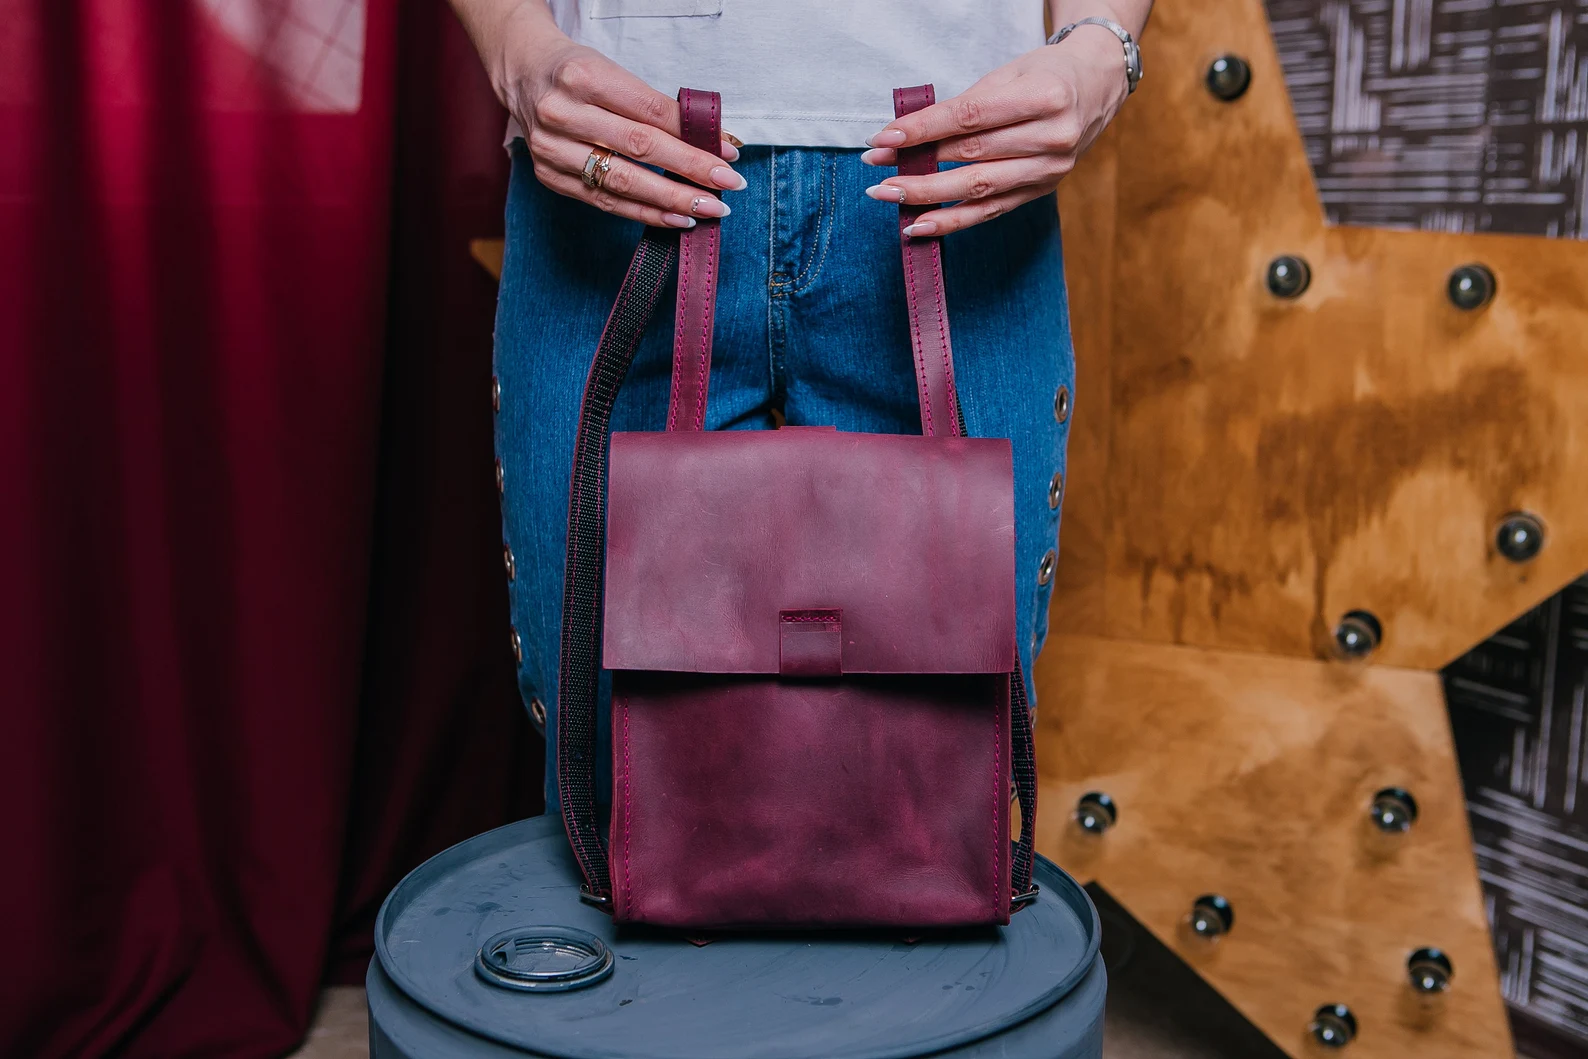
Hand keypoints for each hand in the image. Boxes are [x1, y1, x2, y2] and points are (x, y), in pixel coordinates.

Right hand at [488, 5, 744, 227]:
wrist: (522, 74)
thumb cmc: (578, 72)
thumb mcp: (614, 72)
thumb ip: (658, 107)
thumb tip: (714, 142)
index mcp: (583, 77)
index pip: (650, 111)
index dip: (692, 135)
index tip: (729, 153)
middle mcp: (562, 113)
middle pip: (638, 148)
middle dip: (689, 171)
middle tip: (727, 186)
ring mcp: (551, 149)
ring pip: (621, 182)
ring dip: (670, 200)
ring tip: (708, 209)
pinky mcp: (549, 176)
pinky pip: (604, 202)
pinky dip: (644, 213)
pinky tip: (674, 219)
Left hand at [859, 24, 1130, 236]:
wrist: (1097, 88)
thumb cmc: (1045, 76)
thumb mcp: (1007, 76)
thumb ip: (961, 107)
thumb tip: (904, 137)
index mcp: (1045, 98)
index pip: (970, 118)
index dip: (922, 130)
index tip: (883, 139)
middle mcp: (1052, 137)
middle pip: (971, 156)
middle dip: (916, 165)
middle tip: (875, 171)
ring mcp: (1050, 170)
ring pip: (978, 188)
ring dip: (927, 196)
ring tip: (888, 196)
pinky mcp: (1041, 190)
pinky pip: (990, 211)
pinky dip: (951, 220)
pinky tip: (919, 224)